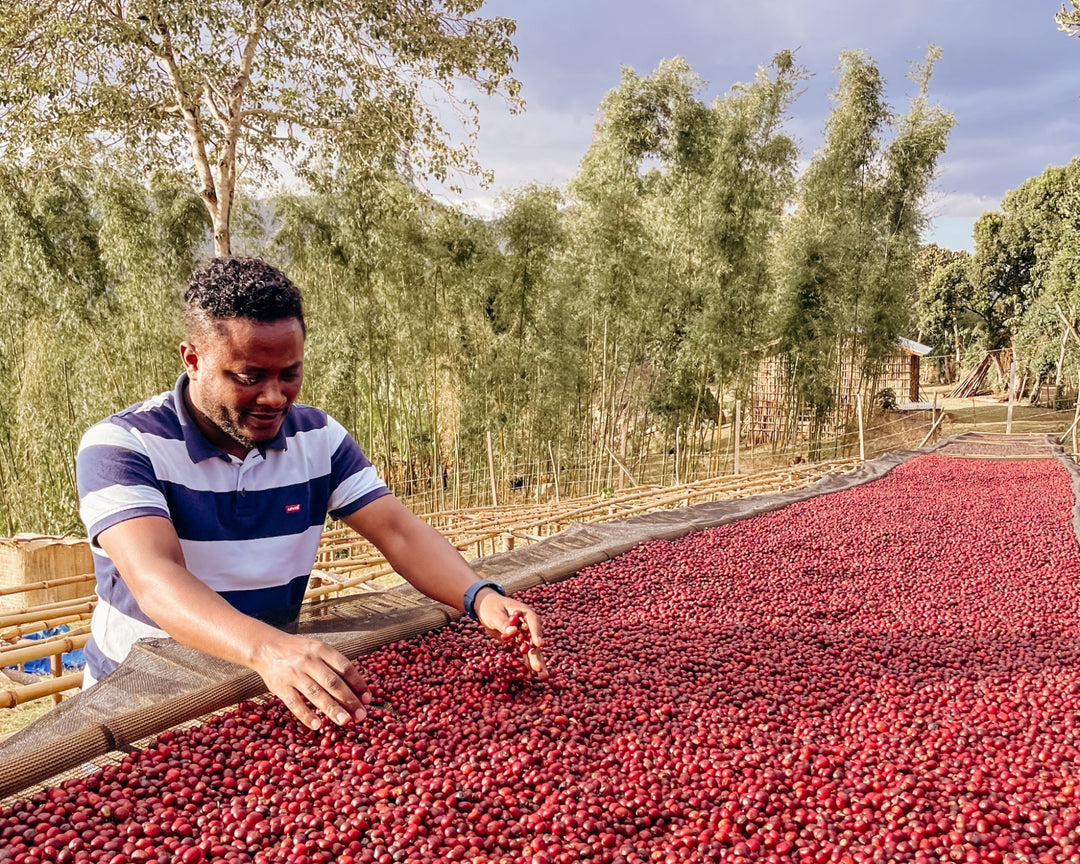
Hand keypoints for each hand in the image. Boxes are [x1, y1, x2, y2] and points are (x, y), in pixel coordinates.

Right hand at [251, 632, 371, 729]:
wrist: (267, 647)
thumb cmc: (300, 652)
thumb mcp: (318, 651)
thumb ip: (334, 666)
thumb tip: (357, 689)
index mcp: (322, 649)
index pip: (345, 667)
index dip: (358, 683)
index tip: (368, 699)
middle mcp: (309, 660)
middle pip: (332, 682)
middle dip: (349, 700)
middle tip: (361, 716)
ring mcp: (294, 673)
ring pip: (315, 693)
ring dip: (332, 709)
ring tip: (345, 722)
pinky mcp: (280, 686)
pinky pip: (294, 702)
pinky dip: (306, 715)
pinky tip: (317, 725)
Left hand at [474, 589, 548, 679]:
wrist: (487, 607)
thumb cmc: (491, 607)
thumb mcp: (495, 614)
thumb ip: (503, 623)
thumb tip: (512, 633)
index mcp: (524, 612)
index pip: (533, 621)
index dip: (536, 633)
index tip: (539, 644)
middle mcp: (528, 624)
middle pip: (534, 639)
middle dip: (537, 654)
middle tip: (539, 669)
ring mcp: (525, 634)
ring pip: (532, 649)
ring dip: (536, 662)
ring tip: (543, 677)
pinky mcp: (519, 641)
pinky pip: (524, 653)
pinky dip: (526, 663)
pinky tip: (530, 675)